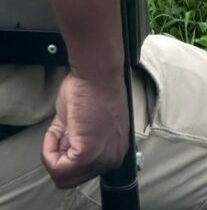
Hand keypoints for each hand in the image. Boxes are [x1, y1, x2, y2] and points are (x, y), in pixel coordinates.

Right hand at [42, 71, 129, 188]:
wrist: (97, 72)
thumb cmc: (91, 88)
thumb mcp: (82, 123)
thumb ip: (74, 141)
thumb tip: (62, 151)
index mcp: (114, 150)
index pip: (81, 171)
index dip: (65, 152)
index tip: (67, 132)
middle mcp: (112, 158)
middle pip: (71, 178)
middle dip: (58, 155)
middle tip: (61, 132)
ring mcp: (102, 158)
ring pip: (63, 177)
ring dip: (52, 153)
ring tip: (61, 129)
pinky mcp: (88, 154)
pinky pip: (57, 168)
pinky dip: (48, 150)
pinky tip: (58, 130)